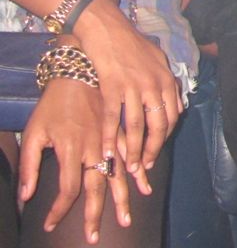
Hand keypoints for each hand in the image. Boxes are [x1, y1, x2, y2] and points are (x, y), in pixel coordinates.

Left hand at [19, 80, 135, 242]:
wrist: (79, 69)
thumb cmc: (53, 103)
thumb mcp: (34, 132)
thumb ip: (30, 165)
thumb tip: (26, 196)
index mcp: (71, 148)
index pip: (68, 189)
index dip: (60, 210)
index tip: (51, 225)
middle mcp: (95, 146)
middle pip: (99, 186)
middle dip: (100, 213)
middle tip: (102, 234)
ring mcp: (110, 137)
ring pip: (121, 171)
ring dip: (126, 194)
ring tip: (130, 215)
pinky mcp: (120, 127)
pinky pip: (132, 152)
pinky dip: (139, 168)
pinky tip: (145, 180)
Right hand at [74, 2, 180, 176]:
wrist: (108, 29)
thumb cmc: (132, 43)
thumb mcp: (159, 60)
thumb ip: (168, 83)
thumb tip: (177, 104)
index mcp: (167, 80)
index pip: (172, 116)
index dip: (164, 138)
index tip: (156, 151)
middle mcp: (154, 86)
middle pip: (157, 125)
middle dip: (151, 150)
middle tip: (144, 168)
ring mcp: (133, 88)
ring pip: (136, 126)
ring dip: (132, 150)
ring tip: (129, 167)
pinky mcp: (112, 88)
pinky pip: (111, 119)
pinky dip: (109, 138)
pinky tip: (106, 152)